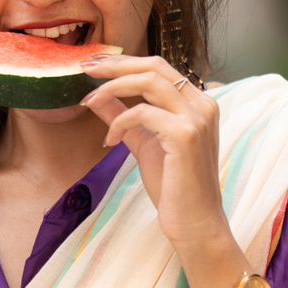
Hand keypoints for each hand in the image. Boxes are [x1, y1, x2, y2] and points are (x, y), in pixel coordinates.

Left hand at [78, 55, 235, 265]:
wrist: (195, 224)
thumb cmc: (175, 188)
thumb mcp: (144, 144)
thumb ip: (124, 118)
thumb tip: (97, 98)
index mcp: (198, 103)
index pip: (159, 68)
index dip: (124, 63)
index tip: (95, 65)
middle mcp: (202, 104)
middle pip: (154, 65)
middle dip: (115, 64)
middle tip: (85, 68)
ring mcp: (196, 118)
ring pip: (148, 81)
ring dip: (112, 87)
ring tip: (89, 100)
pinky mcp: (184, 134)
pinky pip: (141, 113)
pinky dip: (119, 122)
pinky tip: (109, 140)